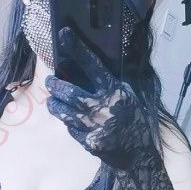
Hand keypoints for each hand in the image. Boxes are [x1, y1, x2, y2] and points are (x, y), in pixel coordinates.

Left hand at [45, 25, 155, 171]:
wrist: (139, 155)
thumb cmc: (135, 121)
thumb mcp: (129, 96)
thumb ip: (112, 84)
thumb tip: (92, 66)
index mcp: (116, 91)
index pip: (93, 65)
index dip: (77, 48)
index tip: (64, 34)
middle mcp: (104, 108)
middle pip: (71, 92)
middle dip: (56, 85)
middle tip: (51, 81)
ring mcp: (95, 127)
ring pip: (65, 112)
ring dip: (55, 105)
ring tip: (52, 101)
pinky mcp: (89, 142)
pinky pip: (72, 129)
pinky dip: (69, 123)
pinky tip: (69, 120)